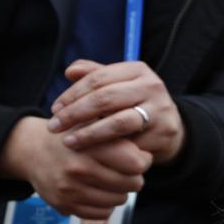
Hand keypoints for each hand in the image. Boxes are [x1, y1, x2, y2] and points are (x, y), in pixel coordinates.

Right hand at [0, 117, 151, 218]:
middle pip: (133, 183)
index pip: (137, 163)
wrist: (33, 150)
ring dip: (121, 191)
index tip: (138, 156)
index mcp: (91, 144)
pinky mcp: (65, 205)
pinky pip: (102, 212)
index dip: (143, 160)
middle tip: (125, 169)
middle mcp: (79, 168)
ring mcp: (70, 189)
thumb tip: (147, 159)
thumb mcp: (97, 125)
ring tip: (111, 178)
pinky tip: (99, 190)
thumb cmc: (75, 136)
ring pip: (120, 199)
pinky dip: (106, 204)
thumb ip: (122, 139)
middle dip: (134, 176)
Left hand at [47, 60, 185, 164]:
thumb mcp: (118, 85)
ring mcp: (160, 110)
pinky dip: (108, 149)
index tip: (54, 109)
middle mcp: (152, 86)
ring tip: (68, 142)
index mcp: (138, 70)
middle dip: (75, 114)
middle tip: (54, 127)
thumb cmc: (135, 103)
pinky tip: (92, 153)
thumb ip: (94, 75)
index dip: (72, 94)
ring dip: (89, 134)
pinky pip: (130, 144)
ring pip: (118, 123)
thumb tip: (69, 72)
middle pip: (105, 99)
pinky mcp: (163, 133)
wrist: (170, 127)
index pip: (97, 79)